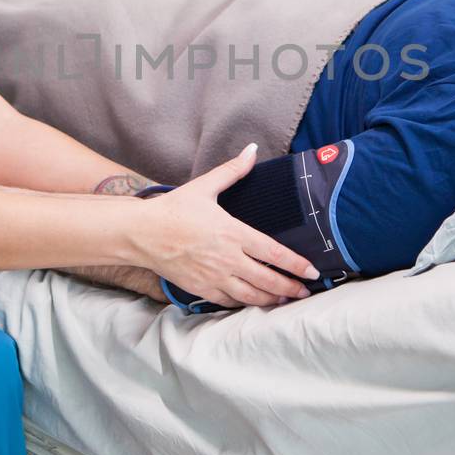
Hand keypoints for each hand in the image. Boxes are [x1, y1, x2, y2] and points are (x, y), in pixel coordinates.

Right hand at [131, 144, 318, 307]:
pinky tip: (253, 301)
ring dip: (272, 299)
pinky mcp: (201, 288)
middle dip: (291, 287)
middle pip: (268, 279)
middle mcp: (228, 258)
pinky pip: (230, 301)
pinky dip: (245, 303)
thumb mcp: (205, 186)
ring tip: (285, 299)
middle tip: (306, 291)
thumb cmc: (173, 209)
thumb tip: (251, 150)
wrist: (141, 233)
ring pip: (252, 295)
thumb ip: (232, 171)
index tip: (312, 270)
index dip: (296, 264)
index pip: (274, 253)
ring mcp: (215, 276)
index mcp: (233, 233)